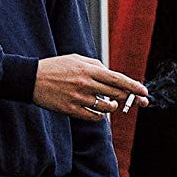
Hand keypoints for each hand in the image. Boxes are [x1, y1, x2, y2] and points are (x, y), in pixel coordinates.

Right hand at [34, 54, 149, 121]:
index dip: (133, 86)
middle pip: (116, 94)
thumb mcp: (76, 59)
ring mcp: (79, 97)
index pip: (117, 79)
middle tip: (133, 101)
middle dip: (127, 98)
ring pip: (107, 107)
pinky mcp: (71, 109)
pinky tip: (98, 111)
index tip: (144, 93)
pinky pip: (94, 116)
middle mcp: (86, 83)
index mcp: (89, 69)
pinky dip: (100, 115)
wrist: (32, 79)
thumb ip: (96, 65)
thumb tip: (113, 76)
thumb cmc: (56, 67)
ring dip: (112, 107)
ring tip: (110, 104)